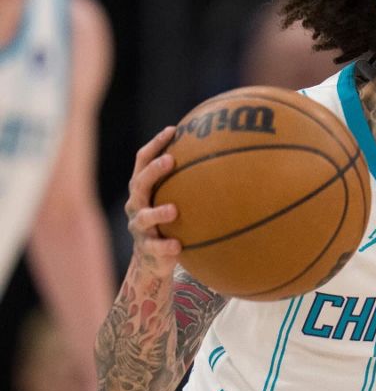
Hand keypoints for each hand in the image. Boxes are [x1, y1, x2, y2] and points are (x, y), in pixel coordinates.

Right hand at [125, 126, 181, 271]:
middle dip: (154, 171)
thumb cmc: (169, 223)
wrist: (152, 260)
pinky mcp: (147, 249)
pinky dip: (166, 246)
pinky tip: (177, 245)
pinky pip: (155, 247)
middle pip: (140, 184)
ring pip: (144, 217)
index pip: (143, 162)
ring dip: (158, 212)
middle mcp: (137, 205)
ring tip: (174, 210)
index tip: (173, 130)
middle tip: (170, 161)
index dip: (155, 145)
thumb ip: (188, 181)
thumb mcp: (174, 200)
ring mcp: (140, 227)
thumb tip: (223, 155)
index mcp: (143, 190)